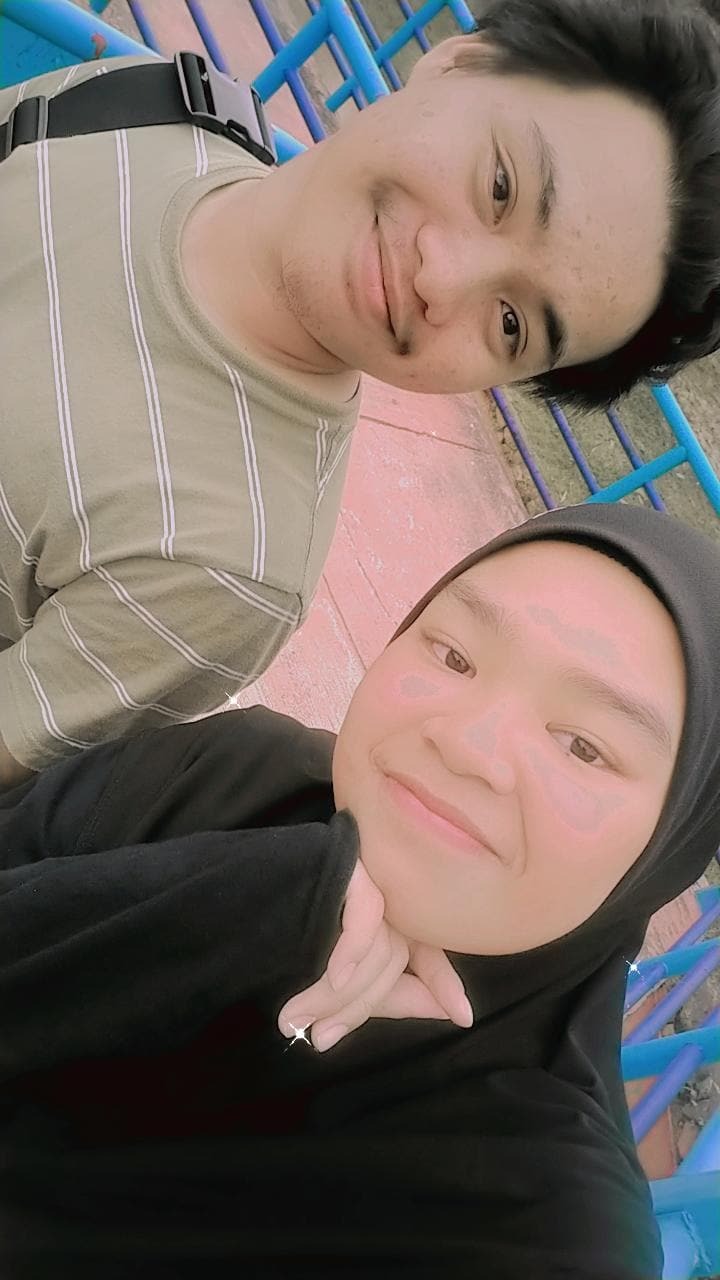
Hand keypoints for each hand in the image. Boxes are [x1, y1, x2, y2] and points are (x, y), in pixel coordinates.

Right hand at [278, 858, 472, 1052]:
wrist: (237, 886)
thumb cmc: (284, 930)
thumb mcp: (336, 973)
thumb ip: (382, 994)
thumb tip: (421, 1017)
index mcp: (391, 915)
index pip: (425, 951)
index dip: (441, 982)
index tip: (461, 1016)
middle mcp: (389, 893)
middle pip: (395, 960)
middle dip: (361, 1005)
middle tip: (322, 1039)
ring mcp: (374, 875)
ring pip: (379, 947)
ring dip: (338, 993)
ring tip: (297, 1019)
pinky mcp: (353, 864)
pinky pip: (368, 915)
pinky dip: (353, 950)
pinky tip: (333, 977)